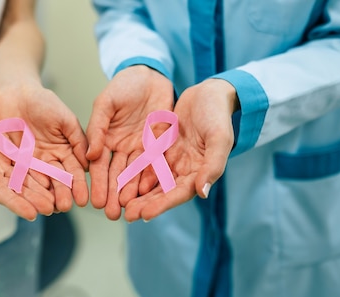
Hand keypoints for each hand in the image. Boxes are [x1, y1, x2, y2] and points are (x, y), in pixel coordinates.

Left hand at [0, 84, 88, 212]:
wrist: (17, 93)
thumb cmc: (44, 101)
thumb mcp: (65, 119)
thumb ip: (77, 139)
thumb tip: (91, 160)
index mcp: (66, 150)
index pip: (74, 171)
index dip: (79, 185)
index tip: (84, 199)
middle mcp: (50, 159)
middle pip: (57, 180)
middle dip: (62, 194)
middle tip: (66, 207)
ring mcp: (32, 161)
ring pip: (39, 182)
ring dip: (44, 196)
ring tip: (48, 208)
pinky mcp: (15, 160)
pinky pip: (19, 175)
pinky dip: (23, 187)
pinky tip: (26, 198)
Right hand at [0, 97, 55, 220]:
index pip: (1, 195)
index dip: (17, 205)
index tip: (32, 214)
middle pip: (17, 190)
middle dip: (34, 200)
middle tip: (52, 209)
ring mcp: (4, 163)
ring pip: (25, 178)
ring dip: (40, 188)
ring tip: (57, 197)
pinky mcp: (12, 152)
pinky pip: (28, 162)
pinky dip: (40, 169)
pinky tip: (54, 175)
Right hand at [86, 65, 174, 219]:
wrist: (150, 74)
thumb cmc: (123, 85)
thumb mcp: (105, 103)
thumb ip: (97, 128)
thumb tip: (90, 156)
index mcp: (105, 139)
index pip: (99, 166)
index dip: (97, 183)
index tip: (94, 202)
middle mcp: (122, 148)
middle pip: (117, 175)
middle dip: (114, 195)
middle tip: (112, 215)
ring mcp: (140, 148)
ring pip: (135, 175)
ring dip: (132, 193)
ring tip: (130, 211)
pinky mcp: (159, 145)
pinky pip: (155, 165)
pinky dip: (151, 180)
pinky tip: (149, 195)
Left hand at [123, 78, 237, 221]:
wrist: (210, 93)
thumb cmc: (218, 115)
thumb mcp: (219, 138)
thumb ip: (212, 165)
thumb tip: (202, 192)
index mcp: (201, 171)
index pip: (179, 193)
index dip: (162, 204)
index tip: (144, 215)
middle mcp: (186, 169)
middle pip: (163, 191)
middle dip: (145, 204)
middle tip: (125, 215)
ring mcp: (173, 159)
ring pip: (152, 180)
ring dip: (137, 192)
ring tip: (120, 203)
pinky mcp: (163, 147)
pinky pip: (146, 162)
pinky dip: (135, 172)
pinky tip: (120, 179)